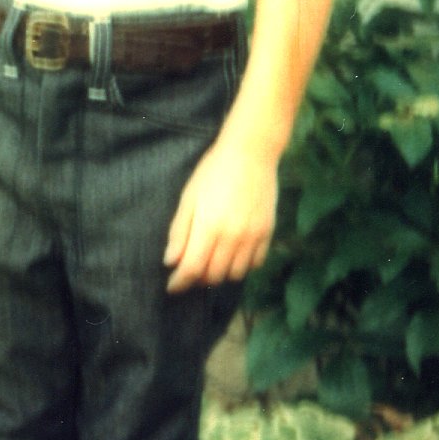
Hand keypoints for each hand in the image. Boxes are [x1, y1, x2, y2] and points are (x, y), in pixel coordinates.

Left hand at [163, 136, 277, 292]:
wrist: (250, 153)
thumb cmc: (213, 172)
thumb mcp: (189, 198)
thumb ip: (179, 232)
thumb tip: (171, 261)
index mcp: (208, 227)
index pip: (192, 269)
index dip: (179, 282)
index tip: (172, 286)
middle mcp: (232, 236)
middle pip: (213, 275)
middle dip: (198, 279)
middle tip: (190, 270)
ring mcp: (252, 236)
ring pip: (235, 274)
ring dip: (220, 274)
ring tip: (211, 263)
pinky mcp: (267, 232)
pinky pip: (255, 263)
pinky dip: (242, 266)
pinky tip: (232, 255)